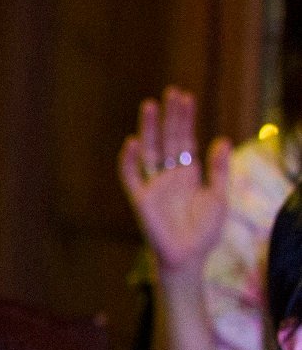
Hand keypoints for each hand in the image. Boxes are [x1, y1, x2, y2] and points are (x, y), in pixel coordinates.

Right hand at [118, 86, 232, 275]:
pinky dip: (128, 161)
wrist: (188, 257)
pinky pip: (130, 177)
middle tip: (171, 92)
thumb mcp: (219, 197)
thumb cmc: (204, 232)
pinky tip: (132, 143)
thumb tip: (221, 139)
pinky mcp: (140, 199)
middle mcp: (169, 175)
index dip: (185, 118)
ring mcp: (153, 185)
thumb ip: (219, 169)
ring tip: (150, 105)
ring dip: (149, 129)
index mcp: (188, 173)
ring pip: (148, 151)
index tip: (186, 97)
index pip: (185, 139)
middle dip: (169, 116)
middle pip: (167, 139)